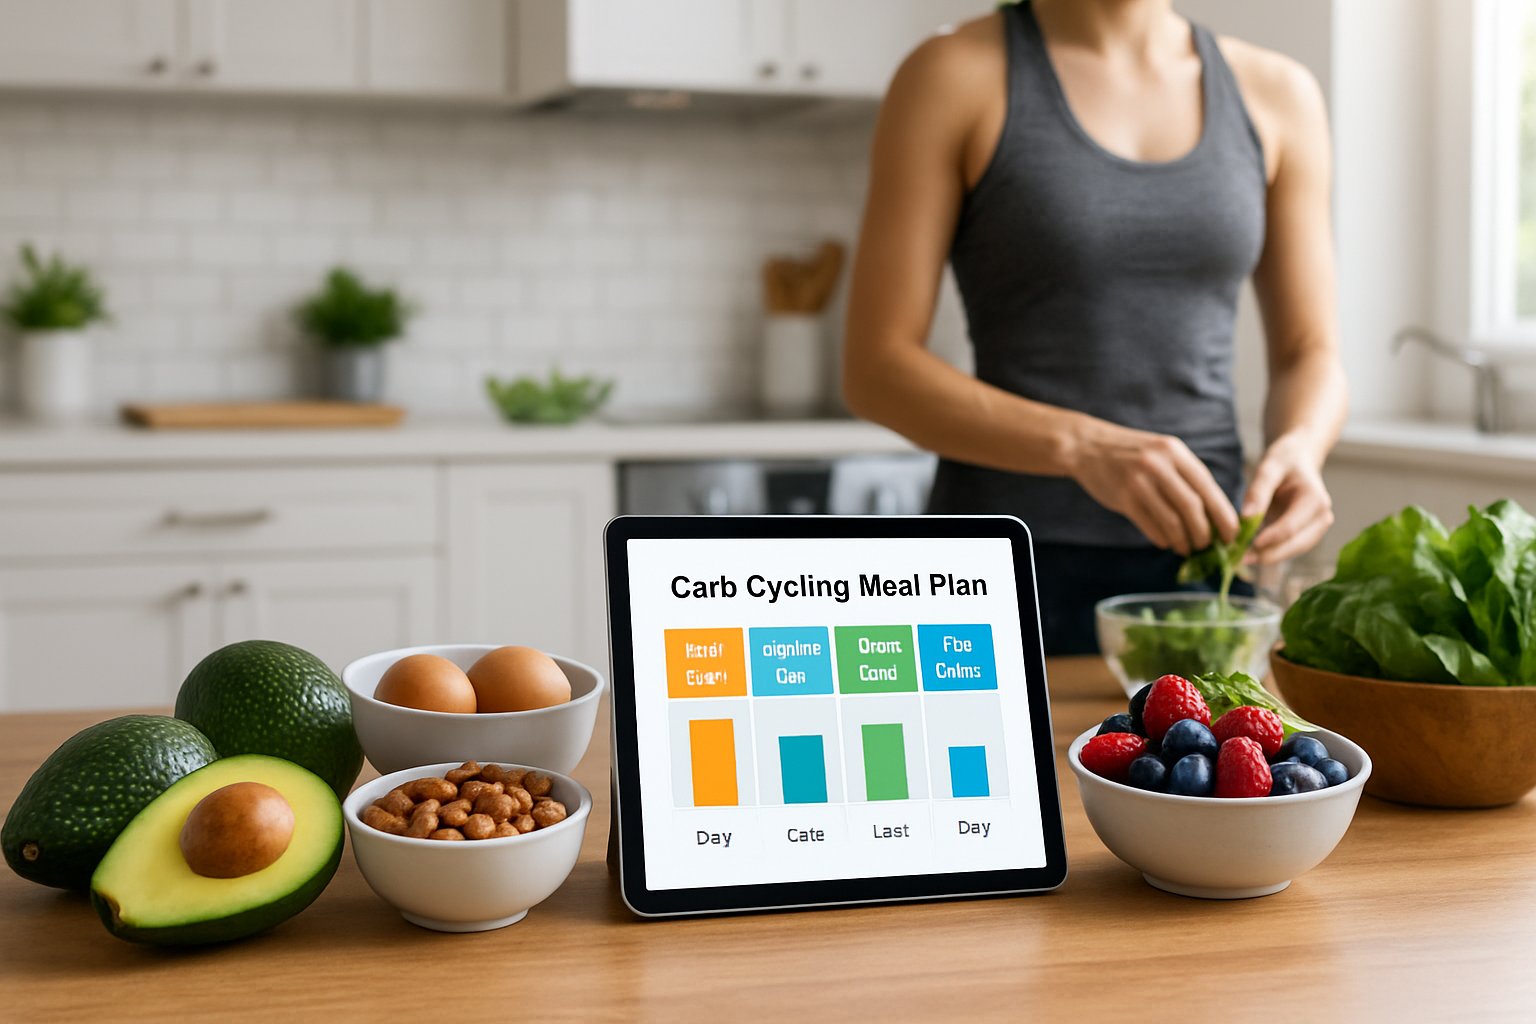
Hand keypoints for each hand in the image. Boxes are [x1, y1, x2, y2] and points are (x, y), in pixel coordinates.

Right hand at [1071, 423, 1239, 555]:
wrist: (1088, 446)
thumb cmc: (1131, 453)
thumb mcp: (1162, 453)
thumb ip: (1185, 476)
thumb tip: (1214, 513)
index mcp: (1175, 452)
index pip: (1208, 488)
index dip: (1223, 515)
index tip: (1232, 535)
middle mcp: (1159, 465)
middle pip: (1193, 507)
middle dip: (1205, 533)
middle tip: (1208, 546)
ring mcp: (1139, 481)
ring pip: (1172, 520)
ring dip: (1184, 540)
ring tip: (1187, 549)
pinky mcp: (1123, 498)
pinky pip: (1149, 525)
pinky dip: (1162, 538)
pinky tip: (1167, 542)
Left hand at [1242, 433, 1333, 564]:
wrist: (1299, 458)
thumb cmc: (1285, 460)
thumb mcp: (1268, 468)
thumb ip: (1258, 492)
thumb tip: (1246, 517)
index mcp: (1315, 500)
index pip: (1291, 527)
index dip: (1270, 539)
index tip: (1247, 546)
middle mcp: (1322, 517)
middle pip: (1296, 544)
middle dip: (1269, 554)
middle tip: (1240, 559)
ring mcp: (1317, 527)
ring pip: (1294, 550)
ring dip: (1270, 557)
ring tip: (1242, 558)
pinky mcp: (1308, 533)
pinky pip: (1290, 547)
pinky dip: (1272, 552)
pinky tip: (1251, 553)